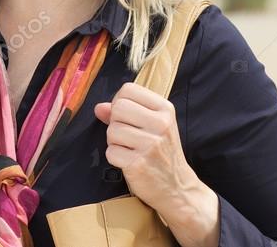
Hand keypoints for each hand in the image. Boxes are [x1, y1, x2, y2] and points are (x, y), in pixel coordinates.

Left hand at [94, 82, 219, 246]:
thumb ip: (127, 113)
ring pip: (112, 130)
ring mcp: (150, 145)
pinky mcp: (138, 164)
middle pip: (119, 108)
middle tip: (127, 135)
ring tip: (129, 149)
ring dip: (114, 141)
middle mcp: (160, 124)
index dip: (120, 101)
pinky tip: (129, 161)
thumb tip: (99, 107)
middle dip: (116, 122)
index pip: (129, 89)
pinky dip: (115, 157)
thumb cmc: (162, 153)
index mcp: (165, 109)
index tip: (126, 115)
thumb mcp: (154, 126)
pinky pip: (111, 152)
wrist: (177, 187)